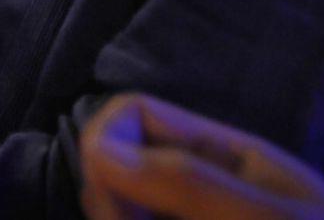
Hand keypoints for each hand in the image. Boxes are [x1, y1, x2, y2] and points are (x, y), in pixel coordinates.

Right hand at [80, 93, 323, 219]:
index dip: (106, 145)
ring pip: (119, 212)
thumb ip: (191, 183)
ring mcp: (188, 219)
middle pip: (111, 170)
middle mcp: (197, 190)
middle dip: (110, 205)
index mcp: (224, 157)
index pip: (132, 114)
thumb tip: (99, 148)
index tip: (114, 202)